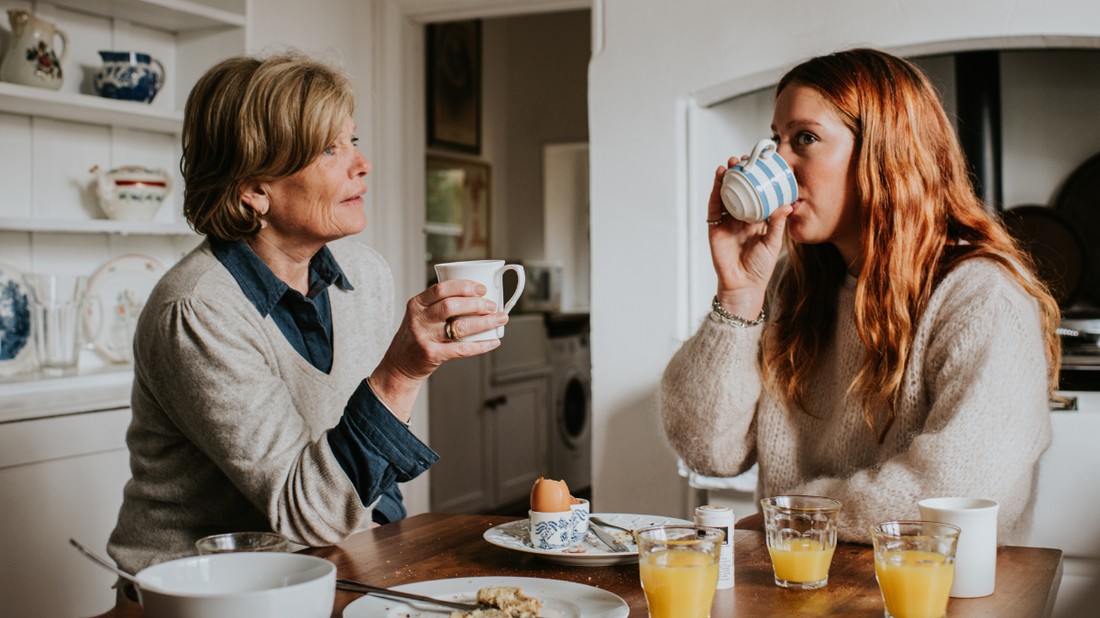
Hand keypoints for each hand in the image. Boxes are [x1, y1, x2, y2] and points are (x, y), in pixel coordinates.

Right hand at [369, 279, 505, 417]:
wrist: (399, 365)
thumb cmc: (417, 336)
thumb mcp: (420, 315)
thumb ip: (440, 305)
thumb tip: (479, 297)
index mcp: (416, 304)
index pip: (440, 289)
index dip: (464, 286)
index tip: (481, 288)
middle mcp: (418, 320)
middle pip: (451, 306)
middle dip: (476, 304)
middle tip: (492, 305)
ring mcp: (424, 338)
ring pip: (460, 327)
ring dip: (484, 322)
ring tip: (500, 318)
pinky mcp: (431, 355)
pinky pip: (462, 350)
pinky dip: (481, 345)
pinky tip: (493, 342)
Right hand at [707, 155, 791, 315]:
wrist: (743, 285)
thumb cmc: (760, 267)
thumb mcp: (773, 243)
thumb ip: (777, 224)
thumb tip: (787, 205)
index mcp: (757, 219)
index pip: (757, 194)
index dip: (758, 179)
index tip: (762, 165)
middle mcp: (741, 217)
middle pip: (740, 190)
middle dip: (741, 174)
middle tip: (745, 159)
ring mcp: (727, 221)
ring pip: (726, 194)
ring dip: (727, 178)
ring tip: (731, 164)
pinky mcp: (715, 226)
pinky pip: (715, 206)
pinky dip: (716, 191)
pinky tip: (719, 178)